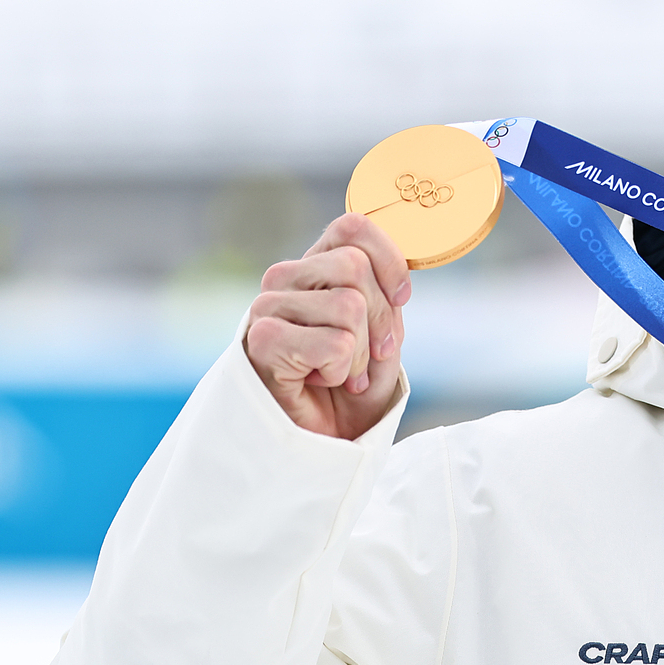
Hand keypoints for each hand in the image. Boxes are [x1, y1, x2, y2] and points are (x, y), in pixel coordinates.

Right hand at [244, 214, 412, 439]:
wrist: (324, 438)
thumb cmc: (354, 383)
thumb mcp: (383, 332)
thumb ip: (386, 294)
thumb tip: (401, 268)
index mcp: (316, 265)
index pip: (353, 226)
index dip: (390, 260)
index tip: (402, 299)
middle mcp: (286, 278)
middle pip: (355, 267)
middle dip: (381, 320)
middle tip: (370, 355)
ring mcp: (267, 306)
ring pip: (348, 305)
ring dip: (359, 351)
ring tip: (342, 371)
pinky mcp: (260, 340)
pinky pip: (333, 342)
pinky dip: (340, 368)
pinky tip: (320, 380)